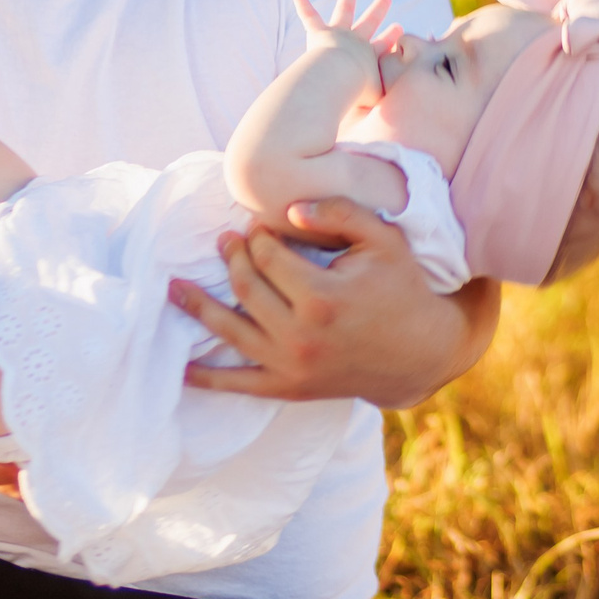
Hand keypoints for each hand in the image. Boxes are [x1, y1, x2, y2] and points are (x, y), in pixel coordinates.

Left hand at [169, 197, 498, 407]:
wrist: (422, 351)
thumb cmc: (403, 288)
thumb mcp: (384, 239)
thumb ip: (339, 212)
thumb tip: (287, 210)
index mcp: (322, 296)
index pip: (268, 257)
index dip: (256, 236)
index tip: (254, 226)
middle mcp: (301, 335)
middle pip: (246, 287)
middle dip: (231, 258)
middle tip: (226, 241)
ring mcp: (291, 366)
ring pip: (230, 330)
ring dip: (199, 306)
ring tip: (176, 287)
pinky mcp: (290, 388)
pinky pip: (239, 384)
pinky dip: (207, 378)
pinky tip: (181, 369)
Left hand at [292, 0, 397, 105]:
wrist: (338, 78)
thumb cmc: (356, 93)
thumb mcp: (374, 101)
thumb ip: (380, 107)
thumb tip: (391, 124)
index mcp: (370, 56)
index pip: (384, 45)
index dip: (392, 38)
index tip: (400, 27)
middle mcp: (357, 40)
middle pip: (369, 21)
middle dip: (377, 10)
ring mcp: (339, 33)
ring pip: (344, 9)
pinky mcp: (320, 33)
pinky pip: (310, 16)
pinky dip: (303, 5)